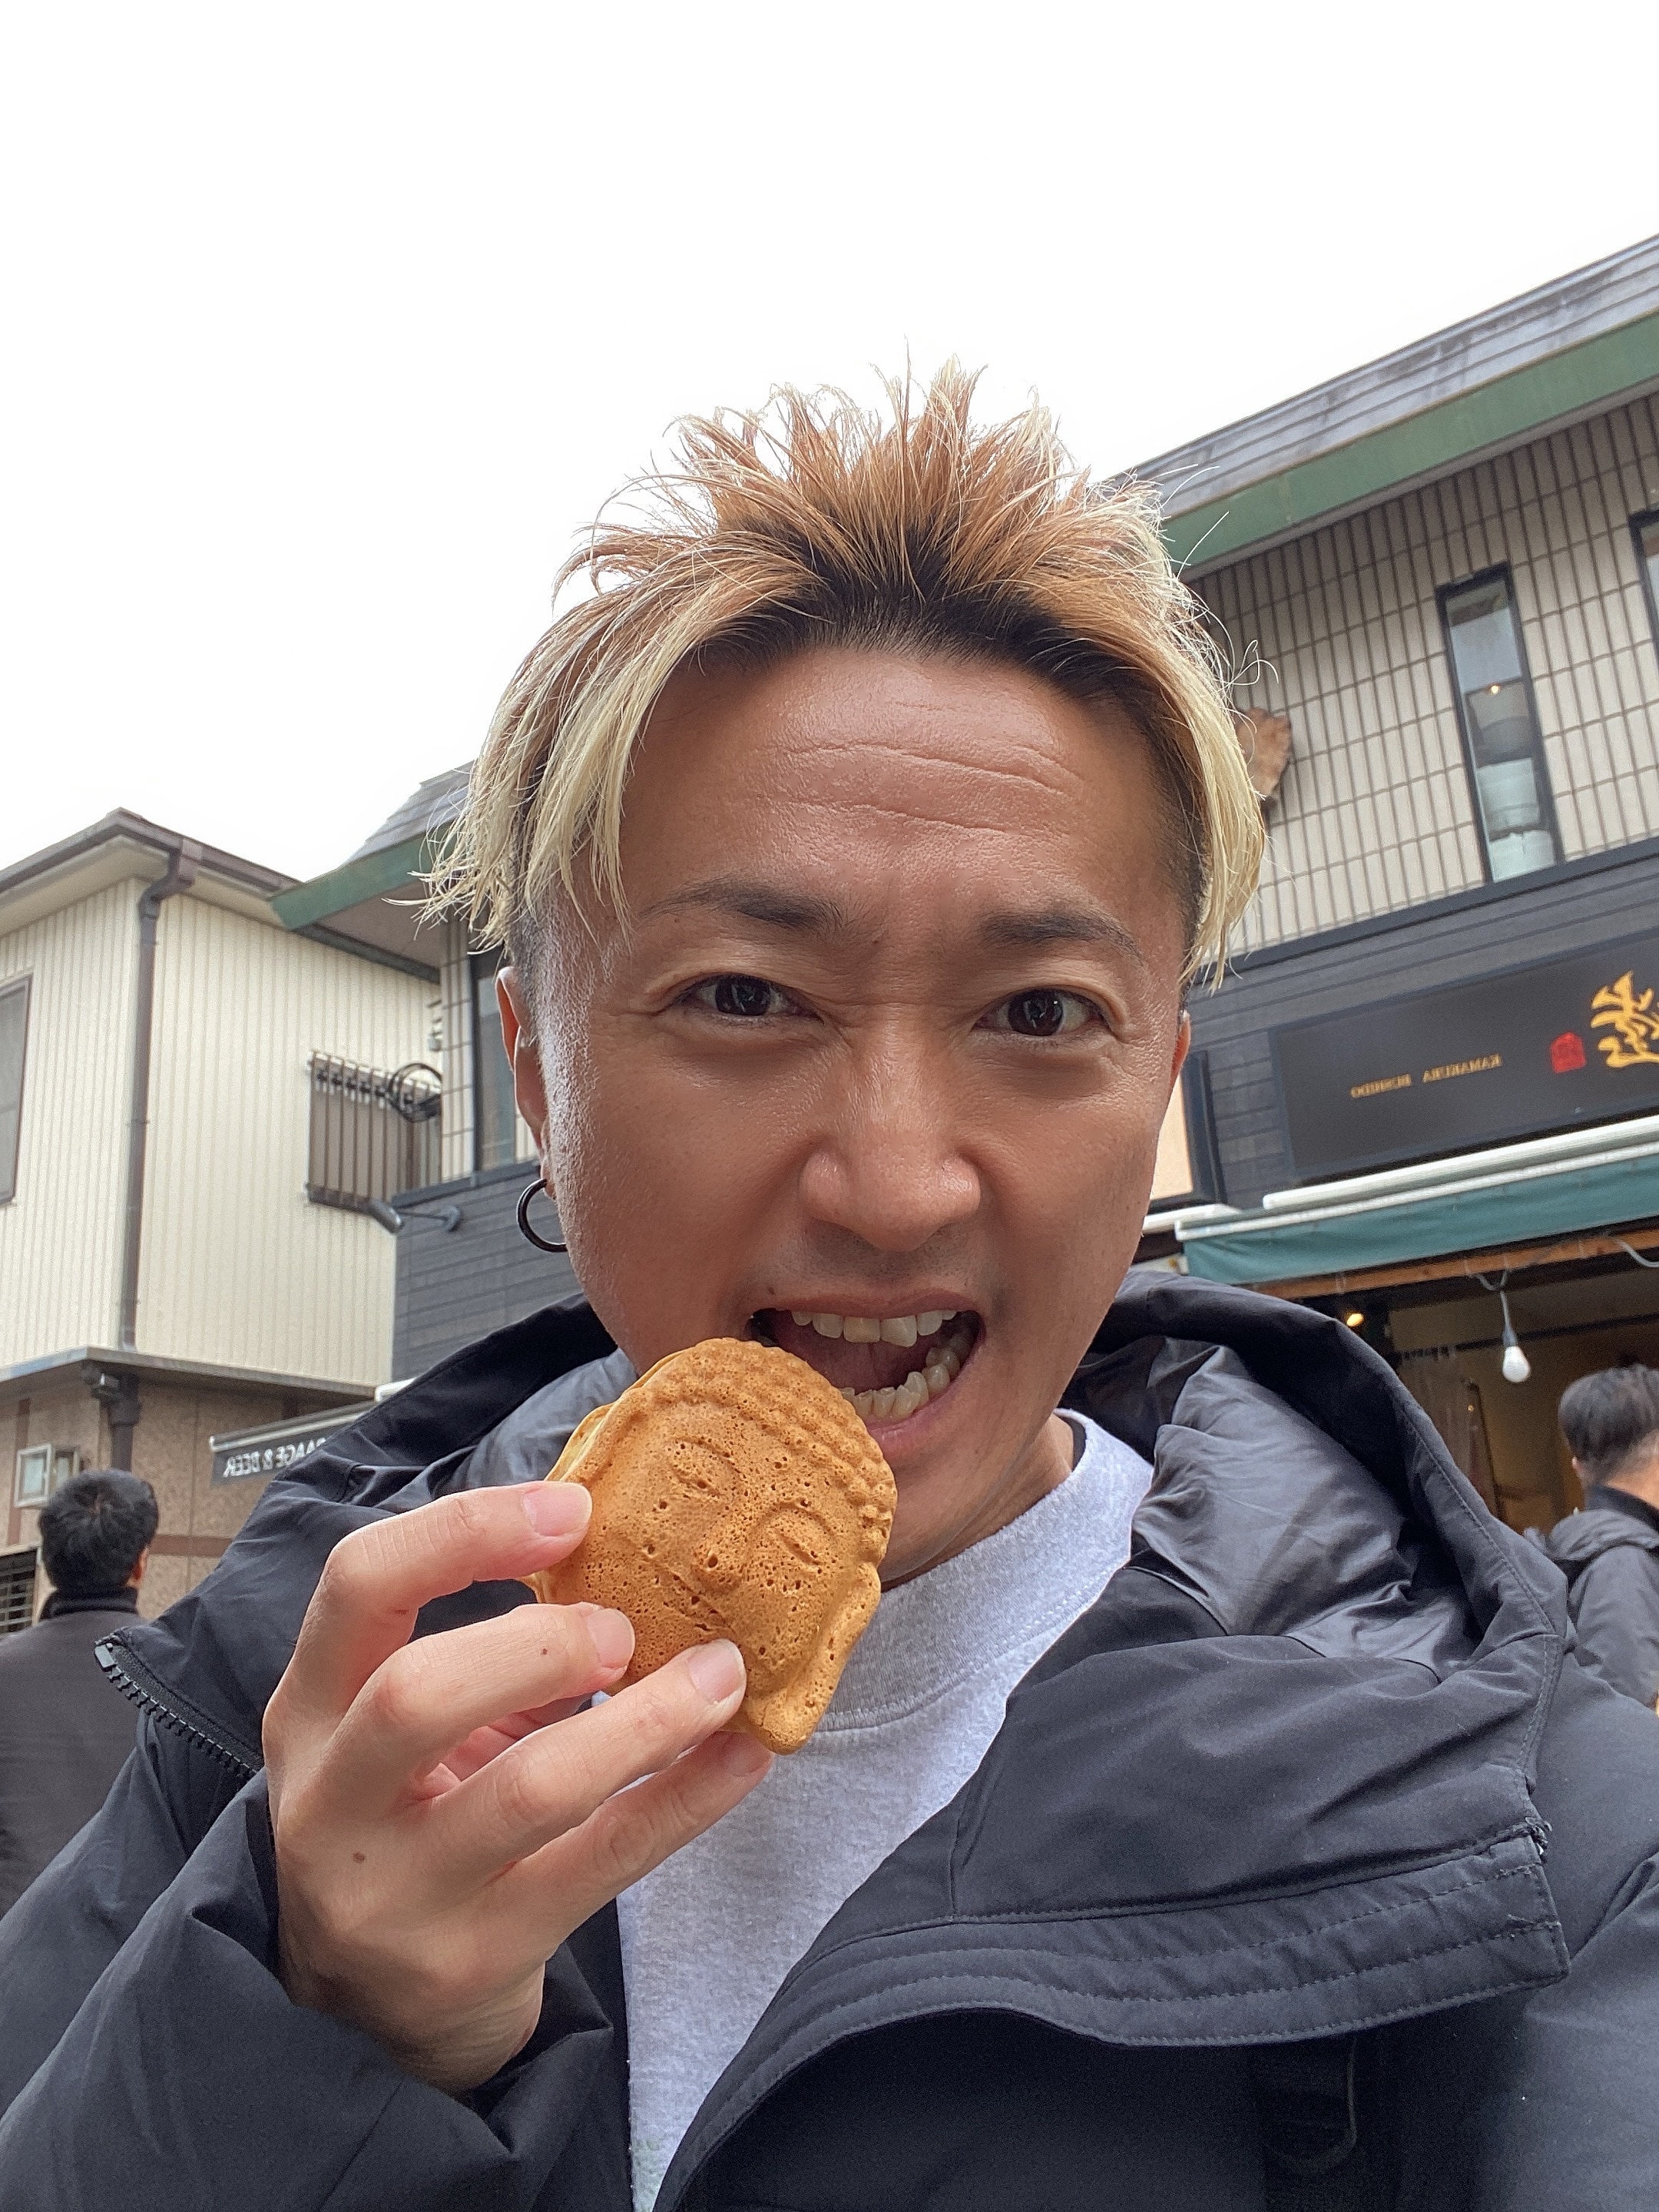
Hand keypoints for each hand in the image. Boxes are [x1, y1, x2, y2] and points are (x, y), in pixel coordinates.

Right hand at [263, 1481, 770, 2091]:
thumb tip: (619, 1564)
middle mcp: (332, 1803)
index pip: (358, 1586)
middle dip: (540, 1644)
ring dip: (644, 1720)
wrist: (372, 2012)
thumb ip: (486, 1649)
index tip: (572, 1512)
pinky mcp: (477, 1960)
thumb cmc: (411, 1821)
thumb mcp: (406, 1731)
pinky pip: (603, 1865)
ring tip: (720, 1675)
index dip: (466, 1532)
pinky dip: (686, 1798)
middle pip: (415, 1694)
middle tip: (624, 1629)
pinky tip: (745, 1753)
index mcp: (308, 1709)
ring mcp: (399, 1894)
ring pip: (526, 1790)